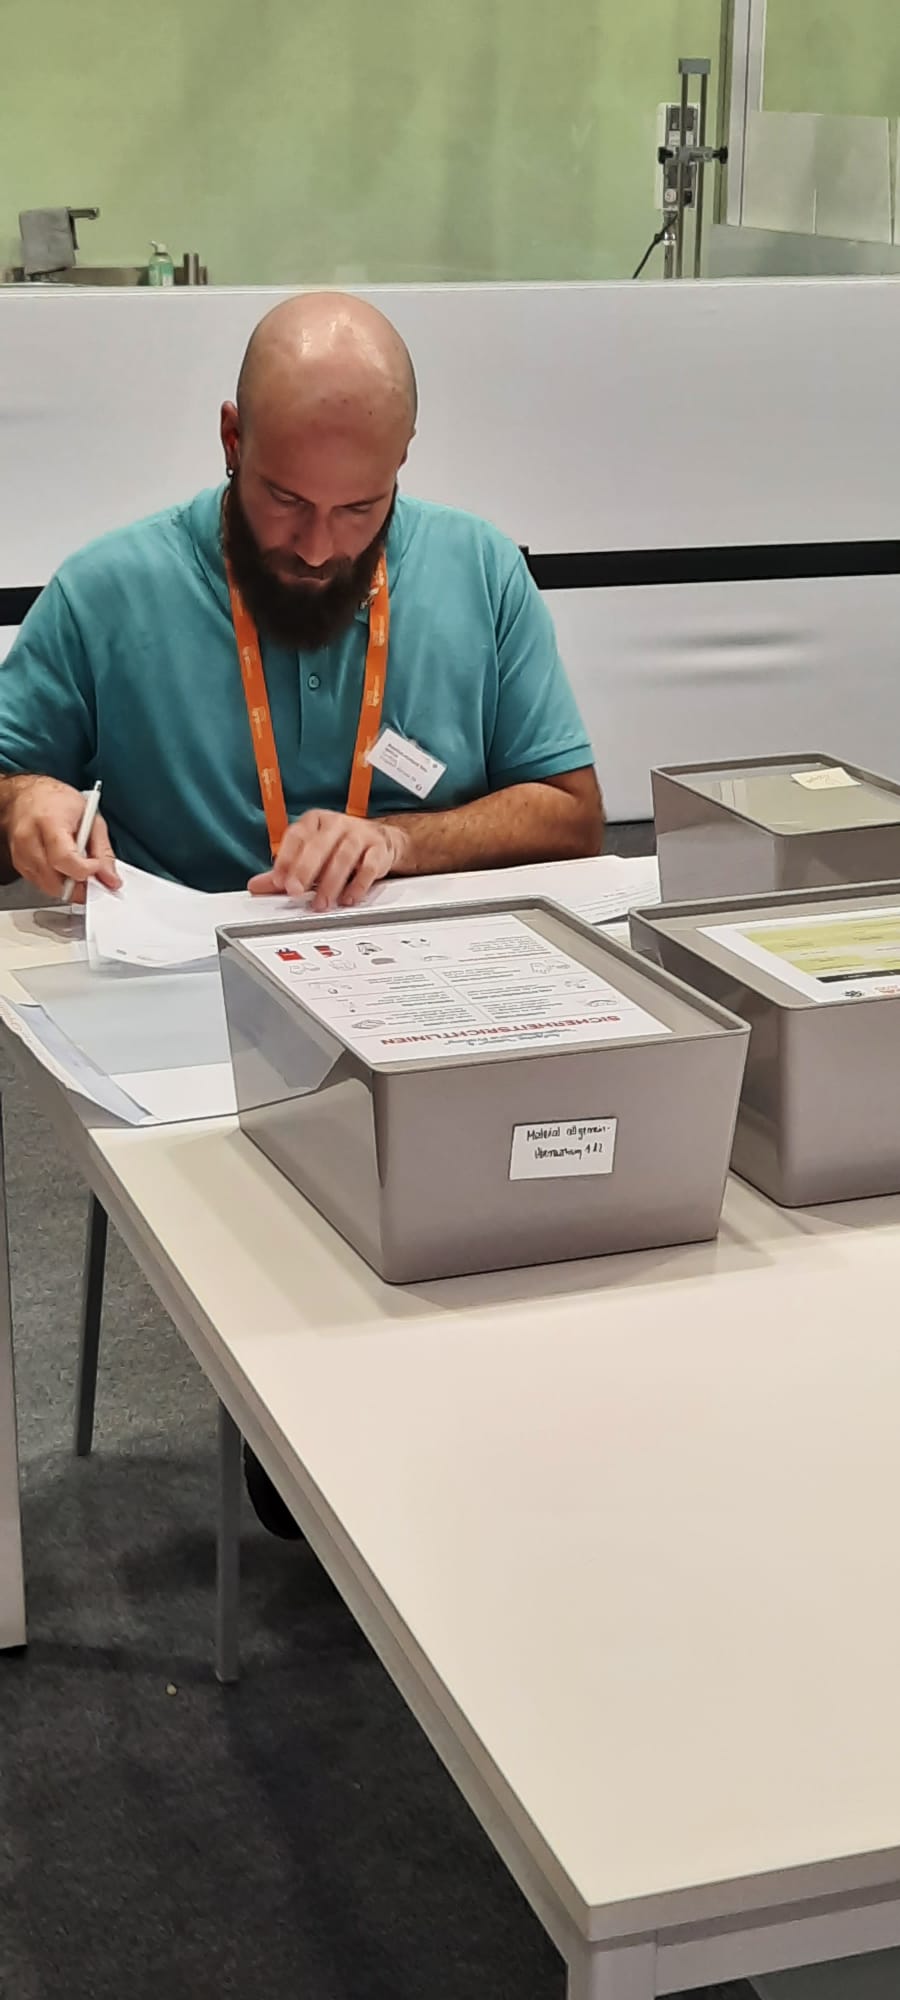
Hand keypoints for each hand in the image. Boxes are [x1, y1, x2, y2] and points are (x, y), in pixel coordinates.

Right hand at [7, 777, 120, 900]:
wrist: (29, 795)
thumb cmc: (58, 801)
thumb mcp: (91, 817)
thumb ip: (102, 851)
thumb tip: (110, 879)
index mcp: (49, 821)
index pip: (64, 859)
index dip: (85, 870)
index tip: (97, 868)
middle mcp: (29, 838)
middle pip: (55, 879)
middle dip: (78, 884)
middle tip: (92, 876)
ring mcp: (20, 853)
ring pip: (48, 886)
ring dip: (67, 884)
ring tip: (77, 867)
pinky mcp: (18, 863)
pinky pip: (40, 884)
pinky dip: (56, 881)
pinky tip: (63, 867)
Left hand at [248, 810, 407, 910]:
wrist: (380, 842)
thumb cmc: (339, 847)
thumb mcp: (310, 855)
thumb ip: (285, 871)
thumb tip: (256, 885)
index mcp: (315, 821)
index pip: (297, 836)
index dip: (286, 859)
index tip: (278, 881)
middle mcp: (337, 824)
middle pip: (319, 845)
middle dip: (305, 870)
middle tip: (295, 891)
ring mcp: (359, 834)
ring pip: (343, 856)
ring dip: (330, 883)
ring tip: (322, 903)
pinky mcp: (379, 849)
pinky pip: (368, 867)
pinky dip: (358, 885)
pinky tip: (348, 899)